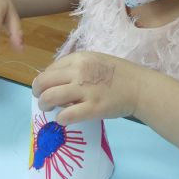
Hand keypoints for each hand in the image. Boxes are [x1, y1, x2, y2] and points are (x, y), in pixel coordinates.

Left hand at [31, 52, 145, 124]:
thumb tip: (55, 81)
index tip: (47, 88)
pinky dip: (60, 119)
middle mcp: (79, 72)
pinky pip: (66, 115)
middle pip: (43, 82)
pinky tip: (63, 119)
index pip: (49, 69)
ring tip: (48, 109)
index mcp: (79, 58)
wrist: (140, 87)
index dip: (44, 81)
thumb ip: (76, 68)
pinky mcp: (92, 108)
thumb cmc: (119, 74)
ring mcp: (85, 90)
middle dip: (37, 92)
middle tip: (42, 100)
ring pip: (50, 97)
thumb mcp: (95, 61)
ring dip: (44, 105)